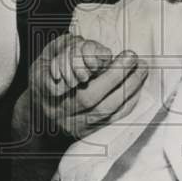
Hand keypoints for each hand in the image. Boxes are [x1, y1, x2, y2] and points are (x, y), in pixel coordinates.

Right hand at [29, 34, 148, 140]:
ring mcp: (72, 124)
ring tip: (141, 69)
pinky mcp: (86, 133)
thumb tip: (94, 49)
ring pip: (103, 110)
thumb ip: (68, 47)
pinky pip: (112, 120)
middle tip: (132, 57)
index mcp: (42, 87)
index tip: (106, 54)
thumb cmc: (49, 75)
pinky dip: (127, 103)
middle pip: (87, 97)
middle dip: (114, 75)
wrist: (40, 110)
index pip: (62, 79)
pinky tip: (137, 87)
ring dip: (127, 88)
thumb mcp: (49, 55)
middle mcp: (56, 109)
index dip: (83, 69)